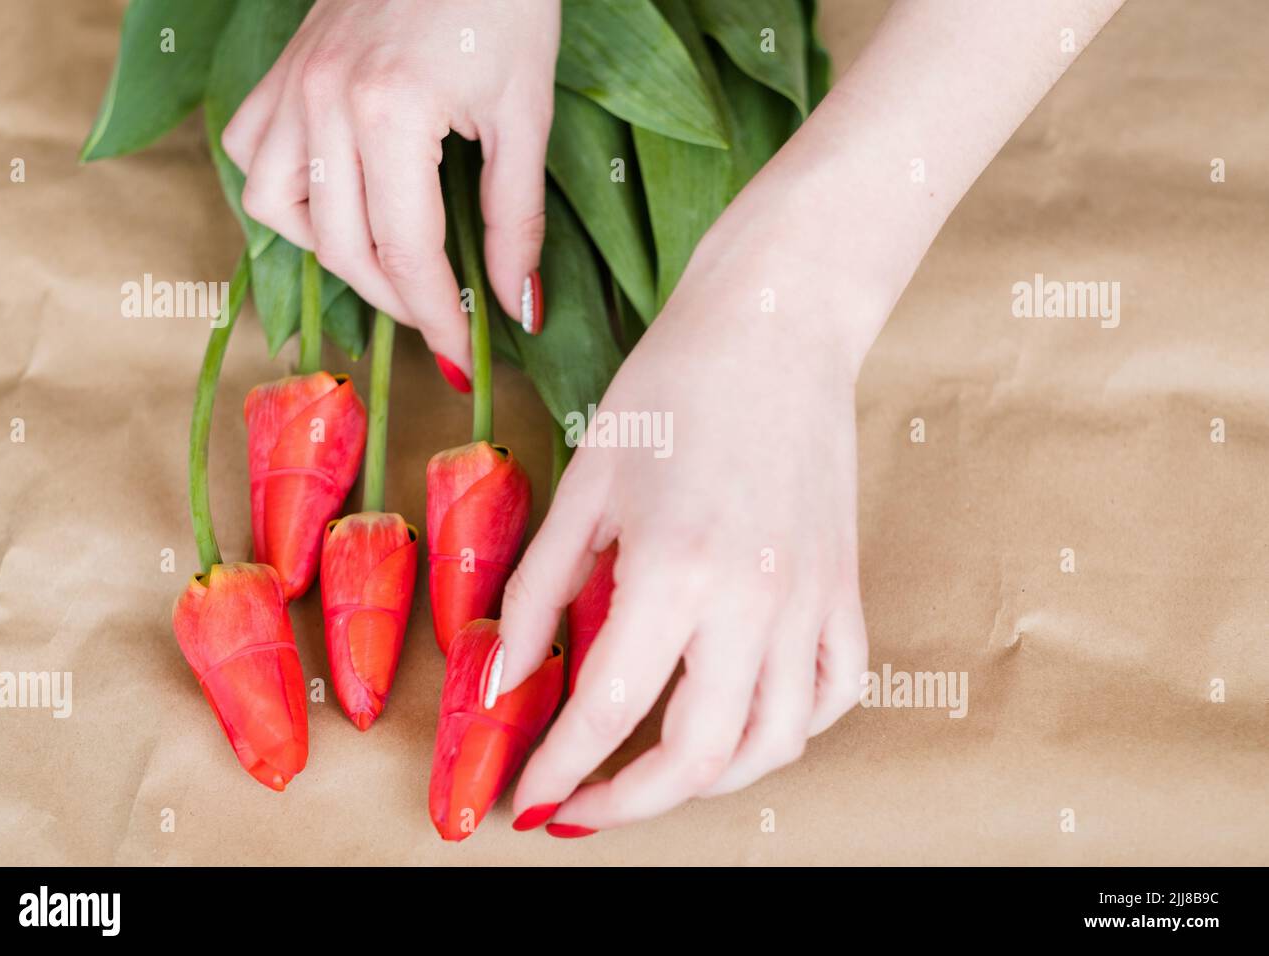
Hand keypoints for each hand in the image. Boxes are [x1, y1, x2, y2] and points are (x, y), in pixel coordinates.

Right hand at [221, 0, 559, 377]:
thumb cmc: (505, 1)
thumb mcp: (525, 113)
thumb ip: (515, 217)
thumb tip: (518, 305)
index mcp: (391, 112)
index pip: (405, 252)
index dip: (434, 316)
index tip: (458, 352)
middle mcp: (323, 101)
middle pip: (340, 246)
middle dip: (393, 297)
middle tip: (437, 313)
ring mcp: (294, 83)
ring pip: (277, 208)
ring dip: (331, 250)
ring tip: (385, 258)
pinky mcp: (284, 70)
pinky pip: (254, 154)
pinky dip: (285, 192)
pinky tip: (334, 197)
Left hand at [495, 191, 877, 832]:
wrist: (776, 327)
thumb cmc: (673, 387)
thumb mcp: (585, 485)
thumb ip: (538, 591)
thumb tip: (503, 679)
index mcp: (673, 572)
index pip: (606, 711)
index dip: (559, 770)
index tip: (530, 798)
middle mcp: (752, 603)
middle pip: (695, 757)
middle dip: (628, 803)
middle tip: (582, 807)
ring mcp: (811, 601)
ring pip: (773, 743)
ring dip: (709, 781)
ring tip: (656, 774)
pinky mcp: (845, 588)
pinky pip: (832, 693)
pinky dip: (789, 730)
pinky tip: (745, 723)